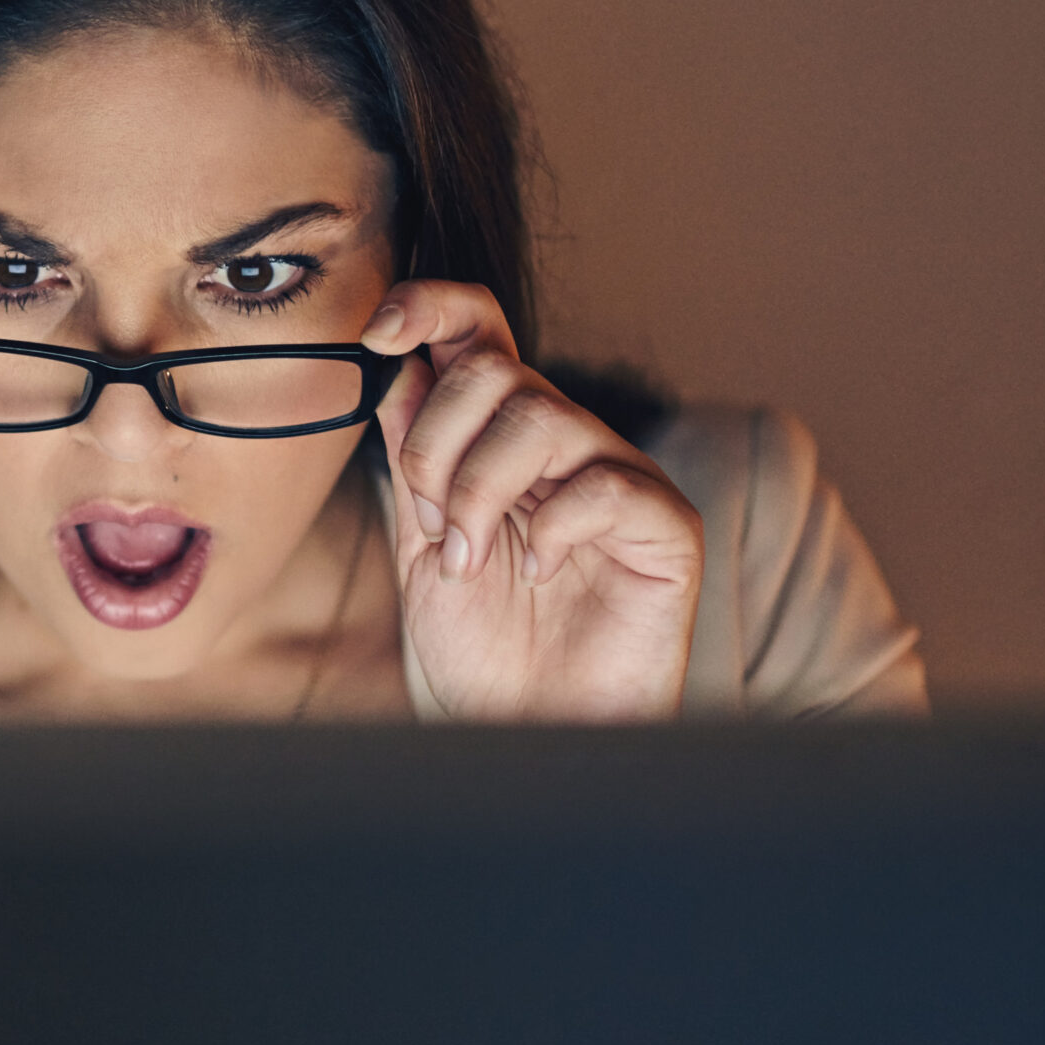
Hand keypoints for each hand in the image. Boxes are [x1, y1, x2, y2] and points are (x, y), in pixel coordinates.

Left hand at [361, 281, 701, 720]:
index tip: (378, 332)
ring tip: (470, 562)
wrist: (525, 736)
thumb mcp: (420, 542)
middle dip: (436, 444)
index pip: (477, 333)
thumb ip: (413, 454)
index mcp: (499, 437)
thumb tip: (397, 364)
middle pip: (496, 370)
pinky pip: (607, 485)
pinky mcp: (666, 529)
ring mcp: (618, 479)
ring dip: (480, 489)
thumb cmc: (481, 651)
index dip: (430, 308)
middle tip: (429, 522)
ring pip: (542, 415)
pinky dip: (553, 529)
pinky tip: (540, 575)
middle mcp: (564, 444)